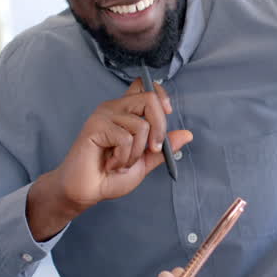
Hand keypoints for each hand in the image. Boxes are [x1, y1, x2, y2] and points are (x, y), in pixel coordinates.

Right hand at [28, 80, 191, 238]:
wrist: (88, 191)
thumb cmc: (111, 176)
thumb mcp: (145, 162)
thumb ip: (163, 147)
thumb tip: (187, 134)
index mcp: (127, 112)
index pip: (144, 85)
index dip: (160, 93)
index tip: (167, 111)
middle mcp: (115, 108)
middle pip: (150, 99)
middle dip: (159, 129)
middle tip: (152, 151)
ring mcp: (104, 115)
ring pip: (141, 125)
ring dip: (136, 153)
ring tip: (120, 162)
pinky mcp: (95, 125)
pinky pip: (125, 138)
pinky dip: (123, 158)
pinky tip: (110, 164)